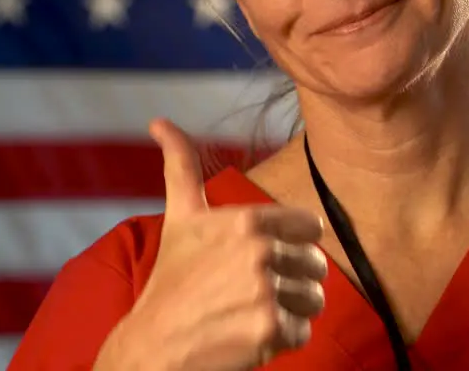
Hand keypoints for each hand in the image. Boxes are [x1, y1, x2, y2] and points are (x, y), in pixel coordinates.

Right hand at [95, 119, 327, 370]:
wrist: (151, 348)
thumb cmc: (171, 281)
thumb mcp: (180, 219)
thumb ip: (181, 167)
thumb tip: (159, 121)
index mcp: (247, 220)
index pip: (313, 226)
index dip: (294, 245)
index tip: (264, 259)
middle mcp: (260, 251)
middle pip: (317, 266)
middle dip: (292, 282)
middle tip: (252, 292)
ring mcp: (266, 290)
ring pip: (314, 300)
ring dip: (289, 311)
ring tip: (250, 312)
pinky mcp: (270, 328)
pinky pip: (304, 332)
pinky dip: (281, 340)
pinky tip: (248, 335)